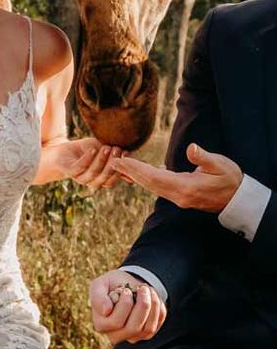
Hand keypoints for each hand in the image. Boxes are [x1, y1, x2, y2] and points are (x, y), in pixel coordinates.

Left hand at [56, 138, 124, 189]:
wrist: (61, 150)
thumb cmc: (84, 151)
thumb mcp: (102, 152)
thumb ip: (114, 158)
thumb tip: (132, 163)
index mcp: (99, 179)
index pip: (112, 179)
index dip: (120, 168)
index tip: (126, 153)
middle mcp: (90, 181)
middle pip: (104, 177)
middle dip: (112, 163)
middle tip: (117, 149)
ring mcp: (79, 177)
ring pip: (93, 173)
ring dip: (101, 160)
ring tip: (106, 147)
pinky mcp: (68, 170)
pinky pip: (79, 167)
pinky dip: (87, 158)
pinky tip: (93, 149)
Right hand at [89, 269, 166, 344]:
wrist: (125, 285)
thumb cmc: (110, 286)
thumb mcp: (99, 285)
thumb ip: (97, 296)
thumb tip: (105, 310)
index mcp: (101, 324)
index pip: (115, 322)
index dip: (124, 305)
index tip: (126, 290)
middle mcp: (116, 335)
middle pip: (133, 328)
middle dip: (141, 306)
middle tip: (142, 288)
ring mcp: (133, 336)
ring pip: (147, 329)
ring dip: (151, 306)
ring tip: (147, 290)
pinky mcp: (147, 334)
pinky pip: (157, 324)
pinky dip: (158, 308)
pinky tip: (152, 296)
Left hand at [110, 143, 242, 213]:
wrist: (238, 200)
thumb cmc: (231, 180)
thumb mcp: (221, 165)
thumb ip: (204, 157)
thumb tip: (191, 148)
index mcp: (186, 187)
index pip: (155, 177)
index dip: (137, 169)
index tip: (122, 160)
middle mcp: (178, 195)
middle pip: (148, 183)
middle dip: (129, 172)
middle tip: (112, 161)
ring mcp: (178, 198)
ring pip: (151, 186)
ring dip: (134, 176)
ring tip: (119, 166)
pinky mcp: (180, 196)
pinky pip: (158, 187)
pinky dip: (145, 178)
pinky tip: (137, 172)